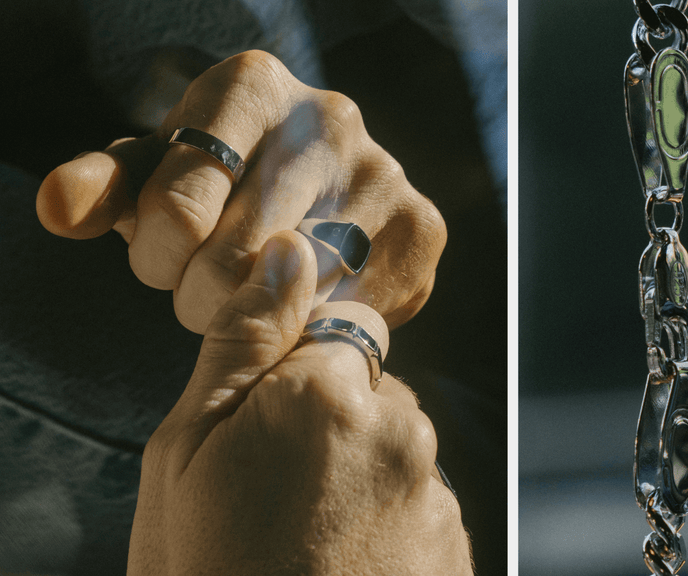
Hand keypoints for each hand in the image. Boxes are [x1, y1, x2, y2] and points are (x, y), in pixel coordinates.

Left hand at [36, 50, 444, 331]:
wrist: (315, 188)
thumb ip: (103, 190)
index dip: (156, 260)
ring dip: (263, 318)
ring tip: (258, 297)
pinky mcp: (422, 228)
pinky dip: (319, 322)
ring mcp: (385, 172)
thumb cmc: (220, 183)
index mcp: (250, 85)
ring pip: (296, 295)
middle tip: (211, 289)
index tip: (168, 261)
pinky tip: (307, 300)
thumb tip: (57, 206)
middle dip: (203, 296)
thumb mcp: (154, 177)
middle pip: (235, 260)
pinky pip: (349, 311)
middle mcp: (330, 117)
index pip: (177, 210)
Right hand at [127, 231, 470, 574]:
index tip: (270, 413)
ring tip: (304, 538)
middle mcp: (402, 431)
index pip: (347, 321)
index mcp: (328, 395)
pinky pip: (418, 500)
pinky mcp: (456, 541)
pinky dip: (386, 518)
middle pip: (373, 387)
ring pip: (395, 447)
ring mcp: (436, 491)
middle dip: (330, 417)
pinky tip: (341, 561)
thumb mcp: (185, 456)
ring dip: (358, 473)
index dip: (304, 361)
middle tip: (272, 490)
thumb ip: (245, 343)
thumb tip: (289, 252)